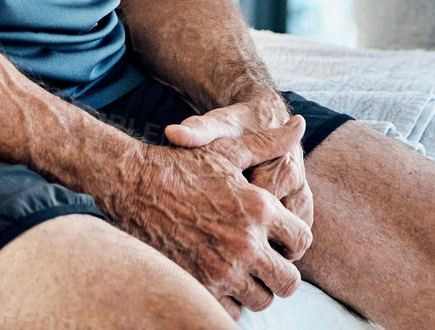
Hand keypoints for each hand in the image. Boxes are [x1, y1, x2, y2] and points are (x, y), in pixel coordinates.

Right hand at [97, 116, 312, 317]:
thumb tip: (299, 123)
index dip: (294, 242)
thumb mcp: (228, 149)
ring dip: (256, 288)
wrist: (133, 186)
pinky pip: (231, 311)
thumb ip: (269, 142)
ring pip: (262, 300)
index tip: (281, 240)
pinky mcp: (198, 287)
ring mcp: (221, 270)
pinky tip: (221, 280)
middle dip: (281, 273)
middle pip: (289, 282)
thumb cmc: (183, 165)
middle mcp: (244, 243)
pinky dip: (230, 301)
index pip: (302, 241)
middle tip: (267, 263)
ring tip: (242, 270)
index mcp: (258, 208)